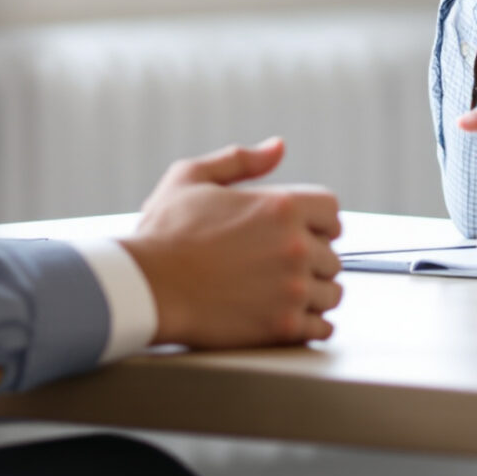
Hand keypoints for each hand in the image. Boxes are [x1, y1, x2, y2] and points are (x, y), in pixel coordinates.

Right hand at [119, 138, 343, 347]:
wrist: (145, 287)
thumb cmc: (163, 234)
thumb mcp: (191, 178)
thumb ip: (240, 160)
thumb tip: (277, 147)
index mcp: (281, 207)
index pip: (331, 212)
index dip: (317, 222)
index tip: (302, 233)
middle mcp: (295, 246)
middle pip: (331, 255)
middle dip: (311, 261)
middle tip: (281, 267)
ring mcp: (292, 288)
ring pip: (331, 293)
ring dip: (314, 294)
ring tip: (285, 293)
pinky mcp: (282, 325)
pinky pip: (322, 328)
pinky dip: (310, 324)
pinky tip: (288, 316)